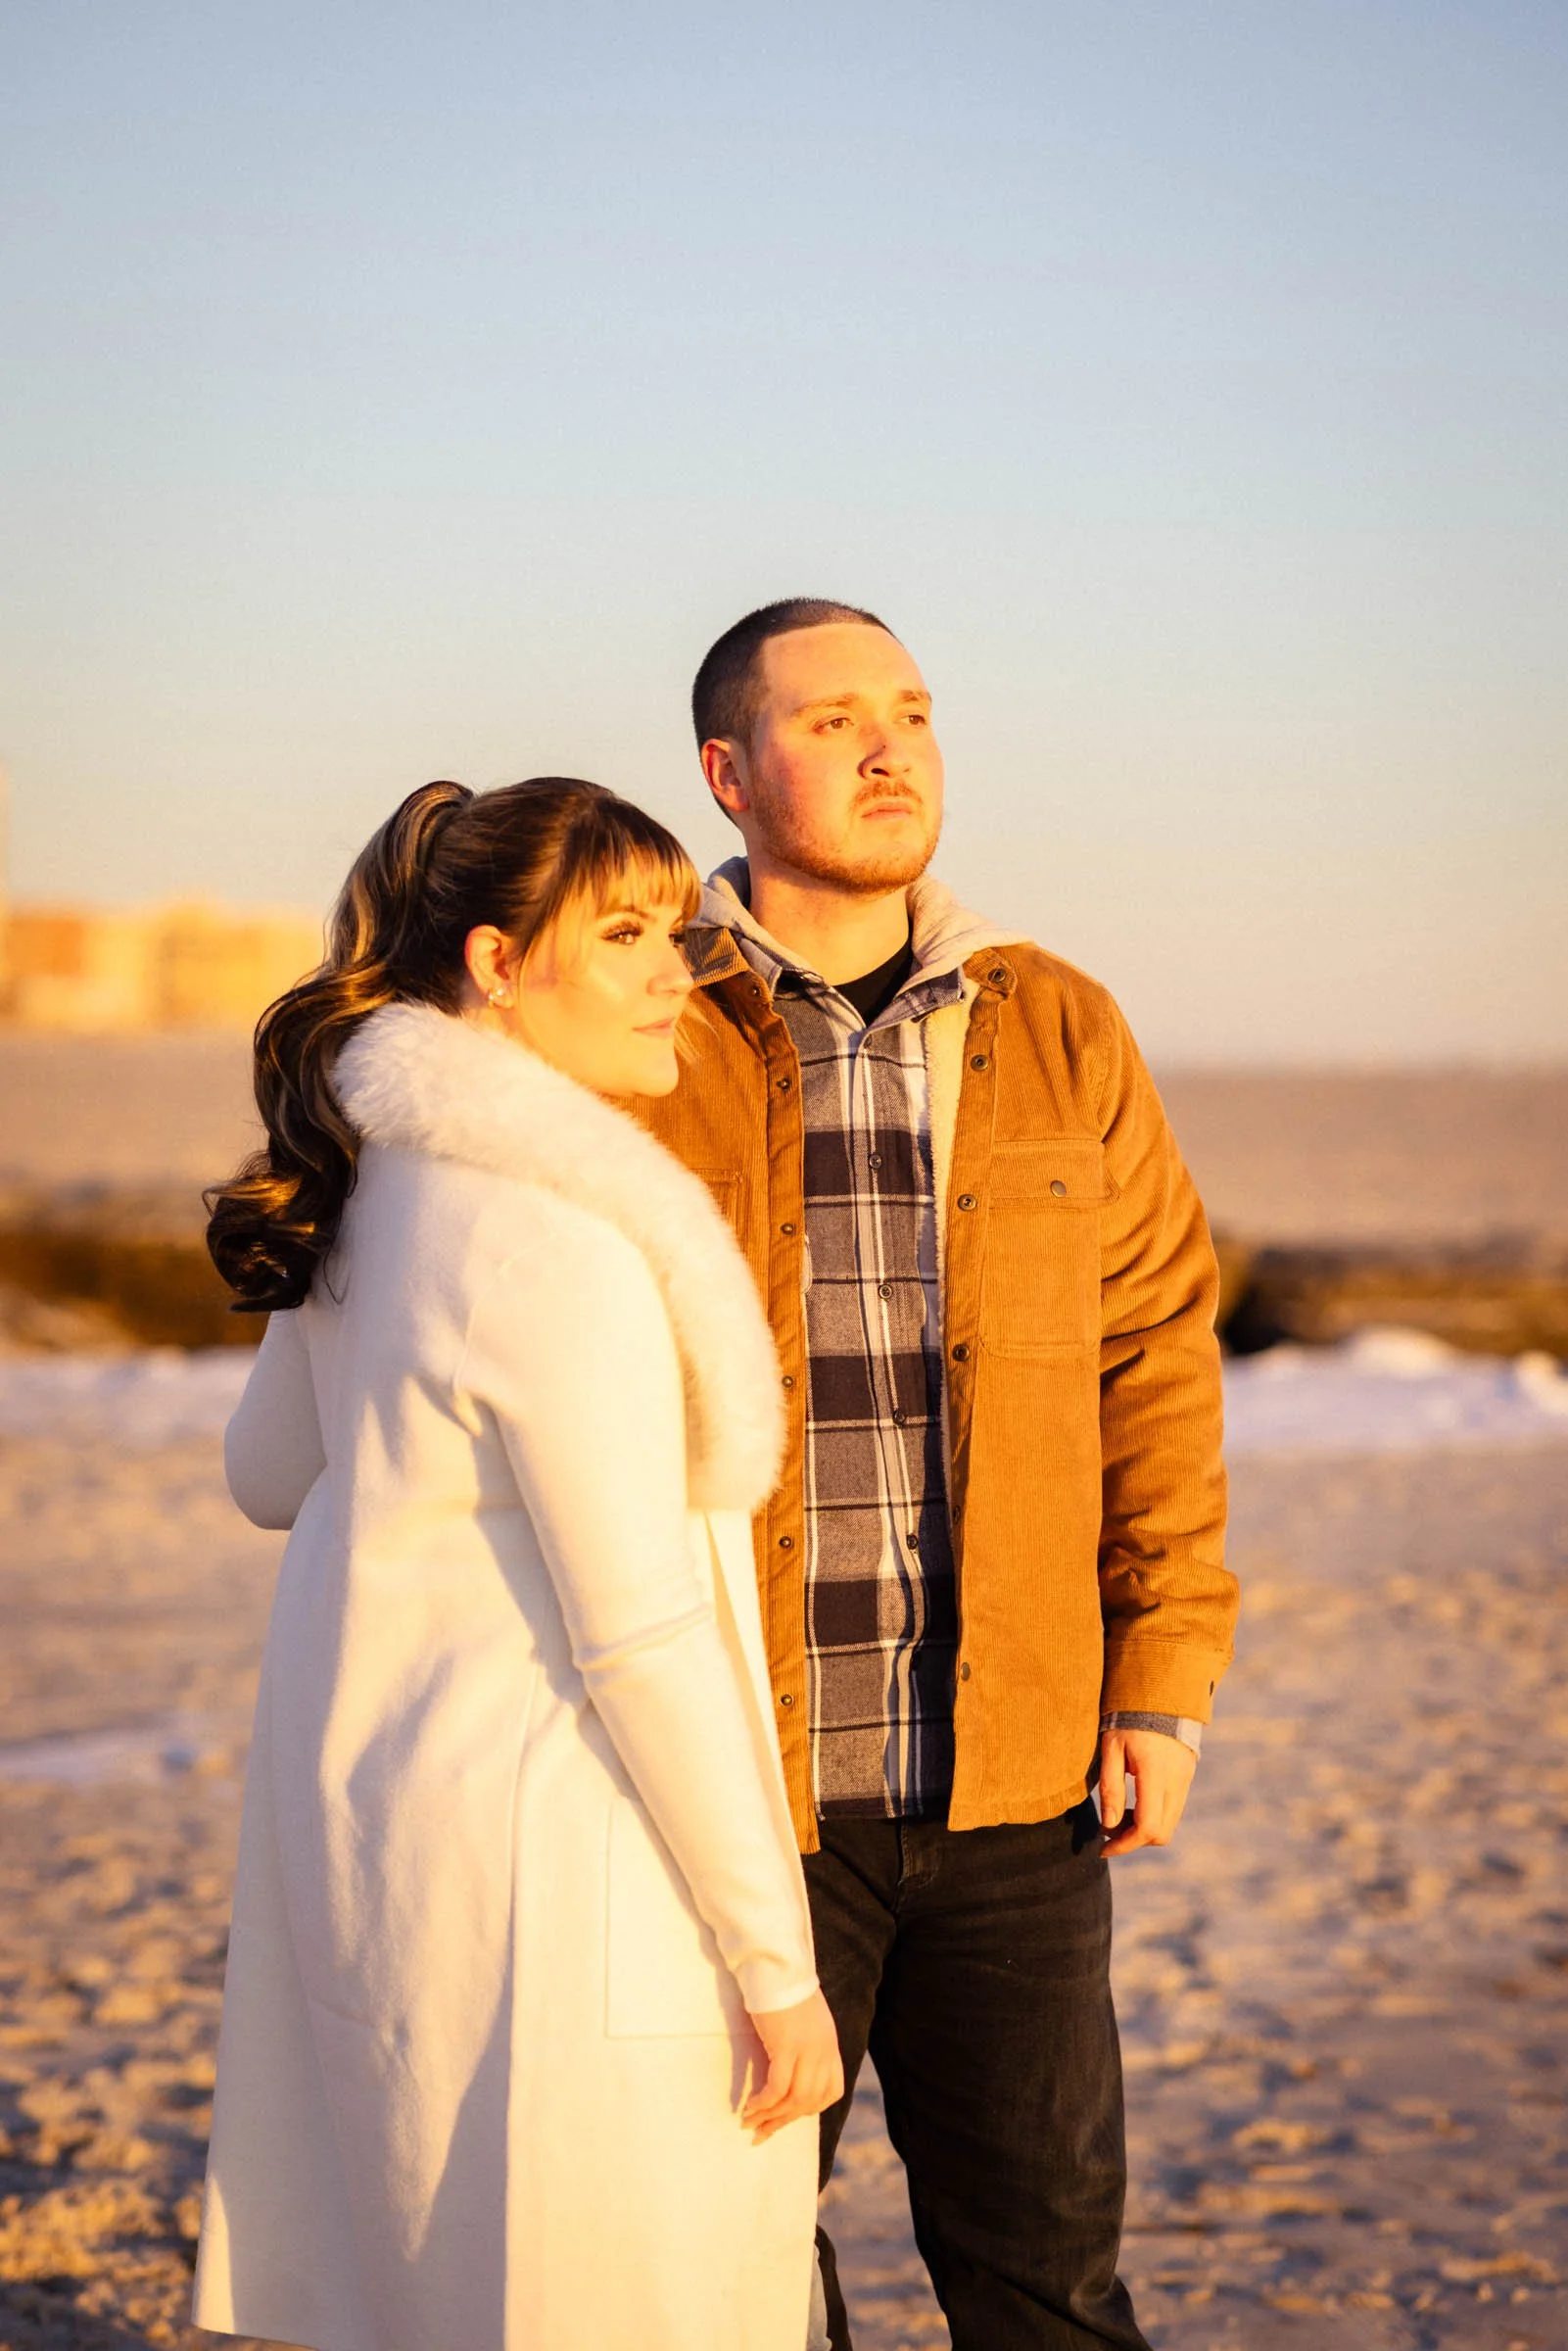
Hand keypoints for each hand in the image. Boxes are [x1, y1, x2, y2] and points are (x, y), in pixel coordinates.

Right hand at [741, 1987, 843, 2143]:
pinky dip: (764, 2102)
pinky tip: (750, 2106)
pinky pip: (778, 2087)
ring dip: (771, 2116)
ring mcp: (807, 2049)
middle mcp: (824, 2050)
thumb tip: (789, 2067)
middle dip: (784, 2121)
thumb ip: (805, 2042)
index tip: (789, 2115)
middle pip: (811, 2100)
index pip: (832, 2089)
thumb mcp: (805, 2020)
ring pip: (795, 2099)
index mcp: (829, 2044)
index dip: (811, 2108)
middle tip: (762, 2132)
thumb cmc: (784, 1988)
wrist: (777, 1966)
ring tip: (750, 2123)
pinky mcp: (786, 2046)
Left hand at [1099, 1726, 1196, 1858]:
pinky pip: (1173, 1808)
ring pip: (1169, 1823)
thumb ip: (1111, 1787)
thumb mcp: (1111, 1748)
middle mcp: (1176, 1781)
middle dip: (1134, 1840)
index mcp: (1155, 1773)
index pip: (1147, 1827)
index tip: (1103, 1848)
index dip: (1125, 1845)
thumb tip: (1108, 1826)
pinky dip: (1154, 1815)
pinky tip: (1133, 1802)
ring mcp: (1185, 1779)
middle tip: (1108, 1830)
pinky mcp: (1187, 1775)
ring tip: (1117, 1814)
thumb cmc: (1127, 1718)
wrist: (1159, 1691)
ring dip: (1144, 1828)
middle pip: (1161, 1833)